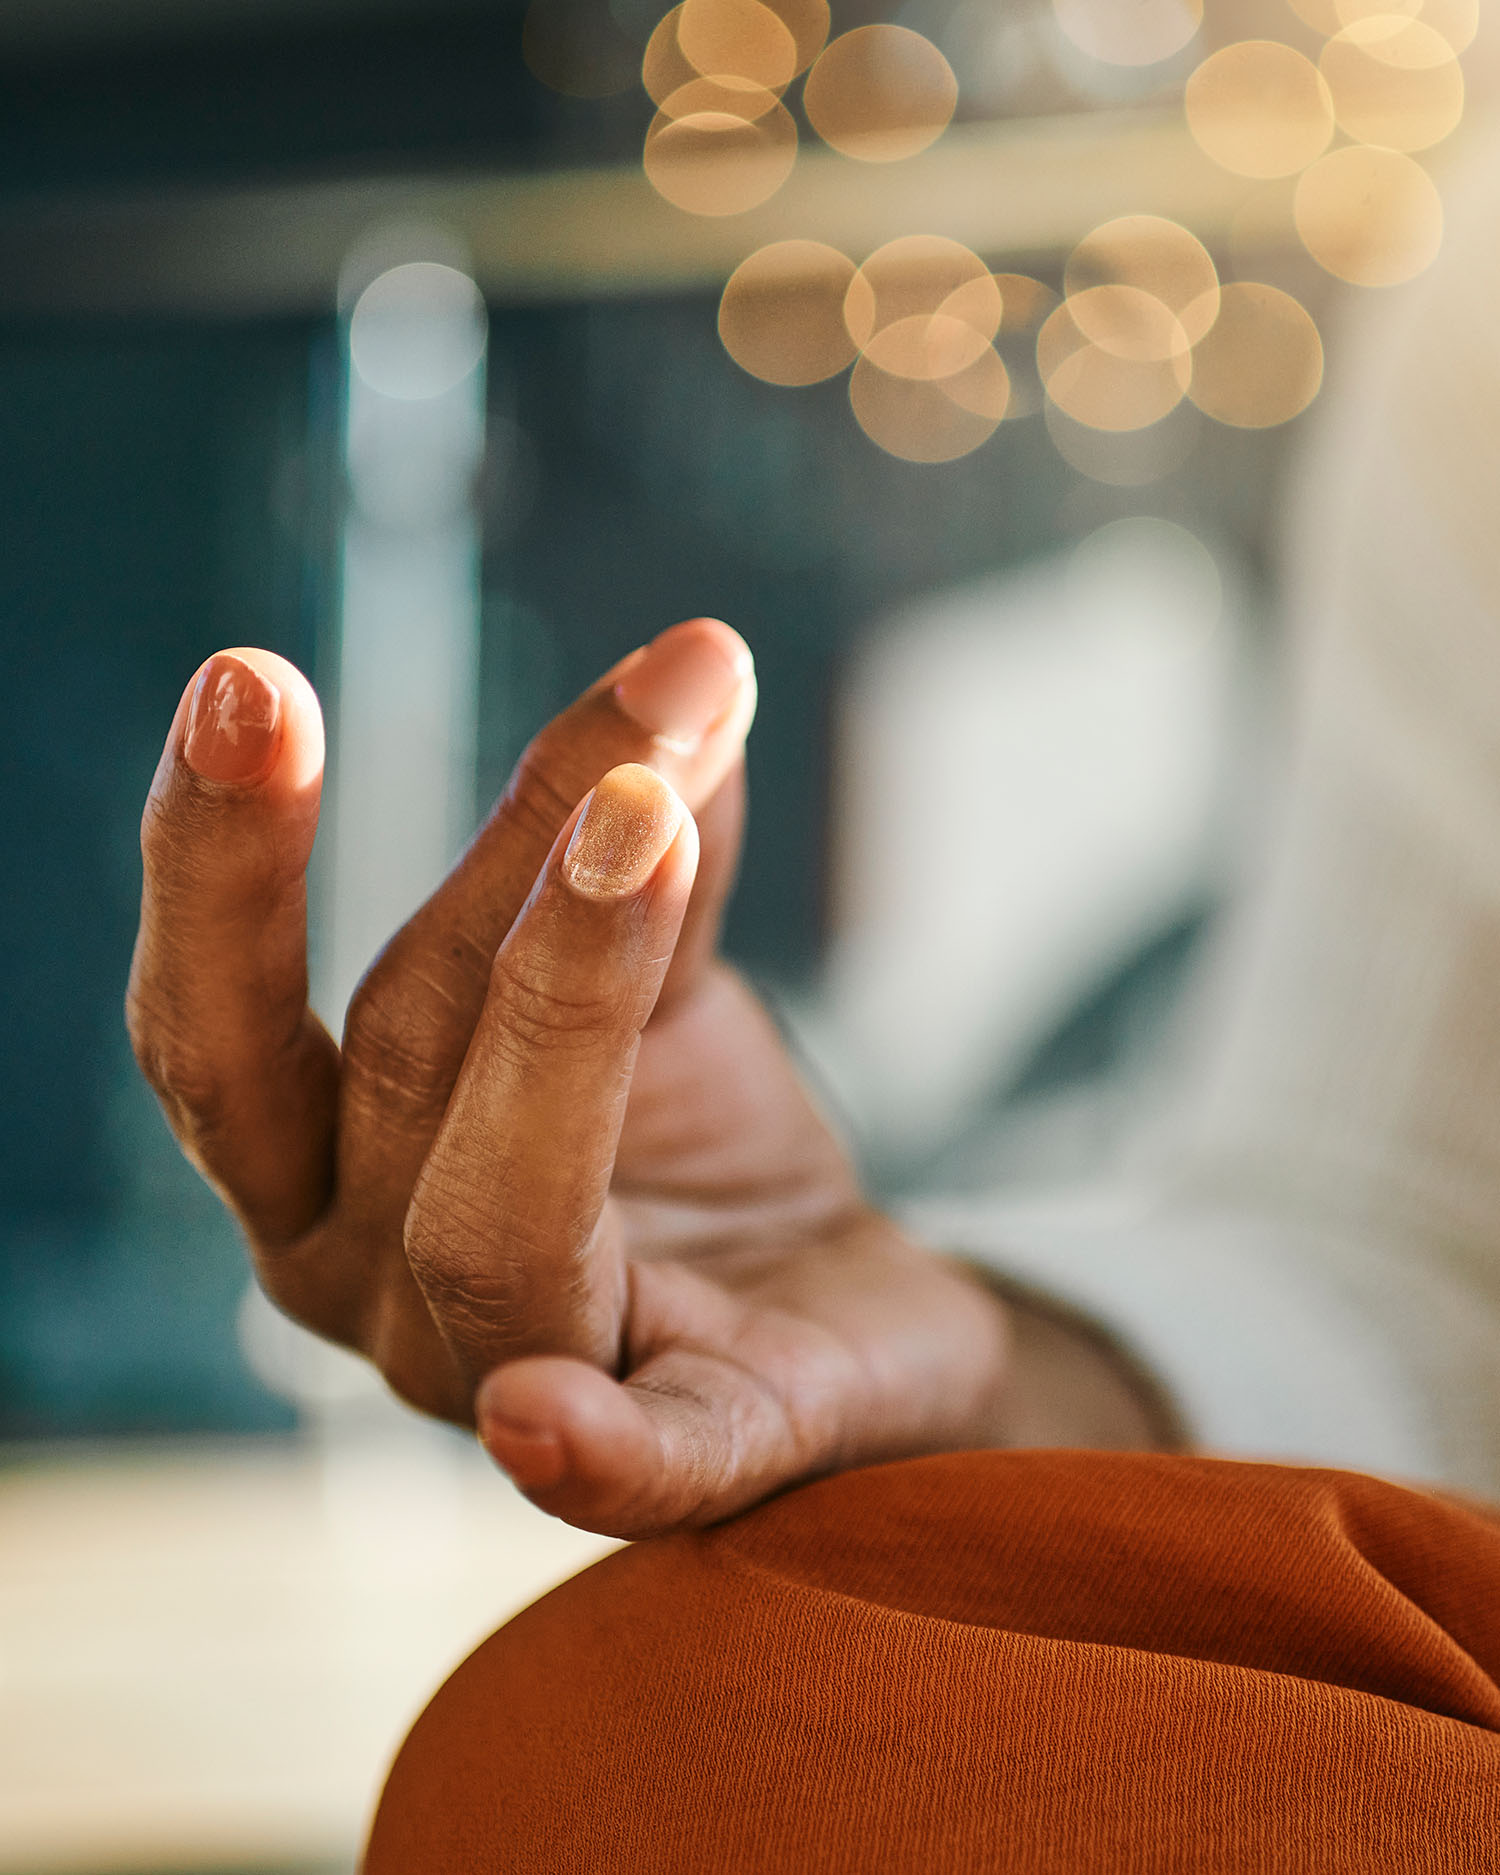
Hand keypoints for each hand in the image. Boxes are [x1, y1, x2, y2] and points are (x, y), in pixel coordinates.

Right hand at [129, 620, 1161, 1537]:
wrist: (836, 1317)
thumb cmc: (687, 1148)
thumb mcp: (651, 978)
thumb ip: (646, 846)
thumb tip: (685, 671)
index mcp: (325, 1164)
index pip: (223, 1023)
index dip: (219, 866)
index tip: (247, 678)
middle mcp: (371, 1282)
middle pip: (393, 1073)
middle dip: (484, 885)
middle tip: (612, 730)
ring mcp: (509, 1382)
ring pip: (496, 1218)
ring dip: (569, 1012)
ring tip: (660, 824)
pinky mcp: (686, 1451)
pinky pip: (643, 1463)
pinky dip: (595, 1450)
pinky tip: (545, 1422)